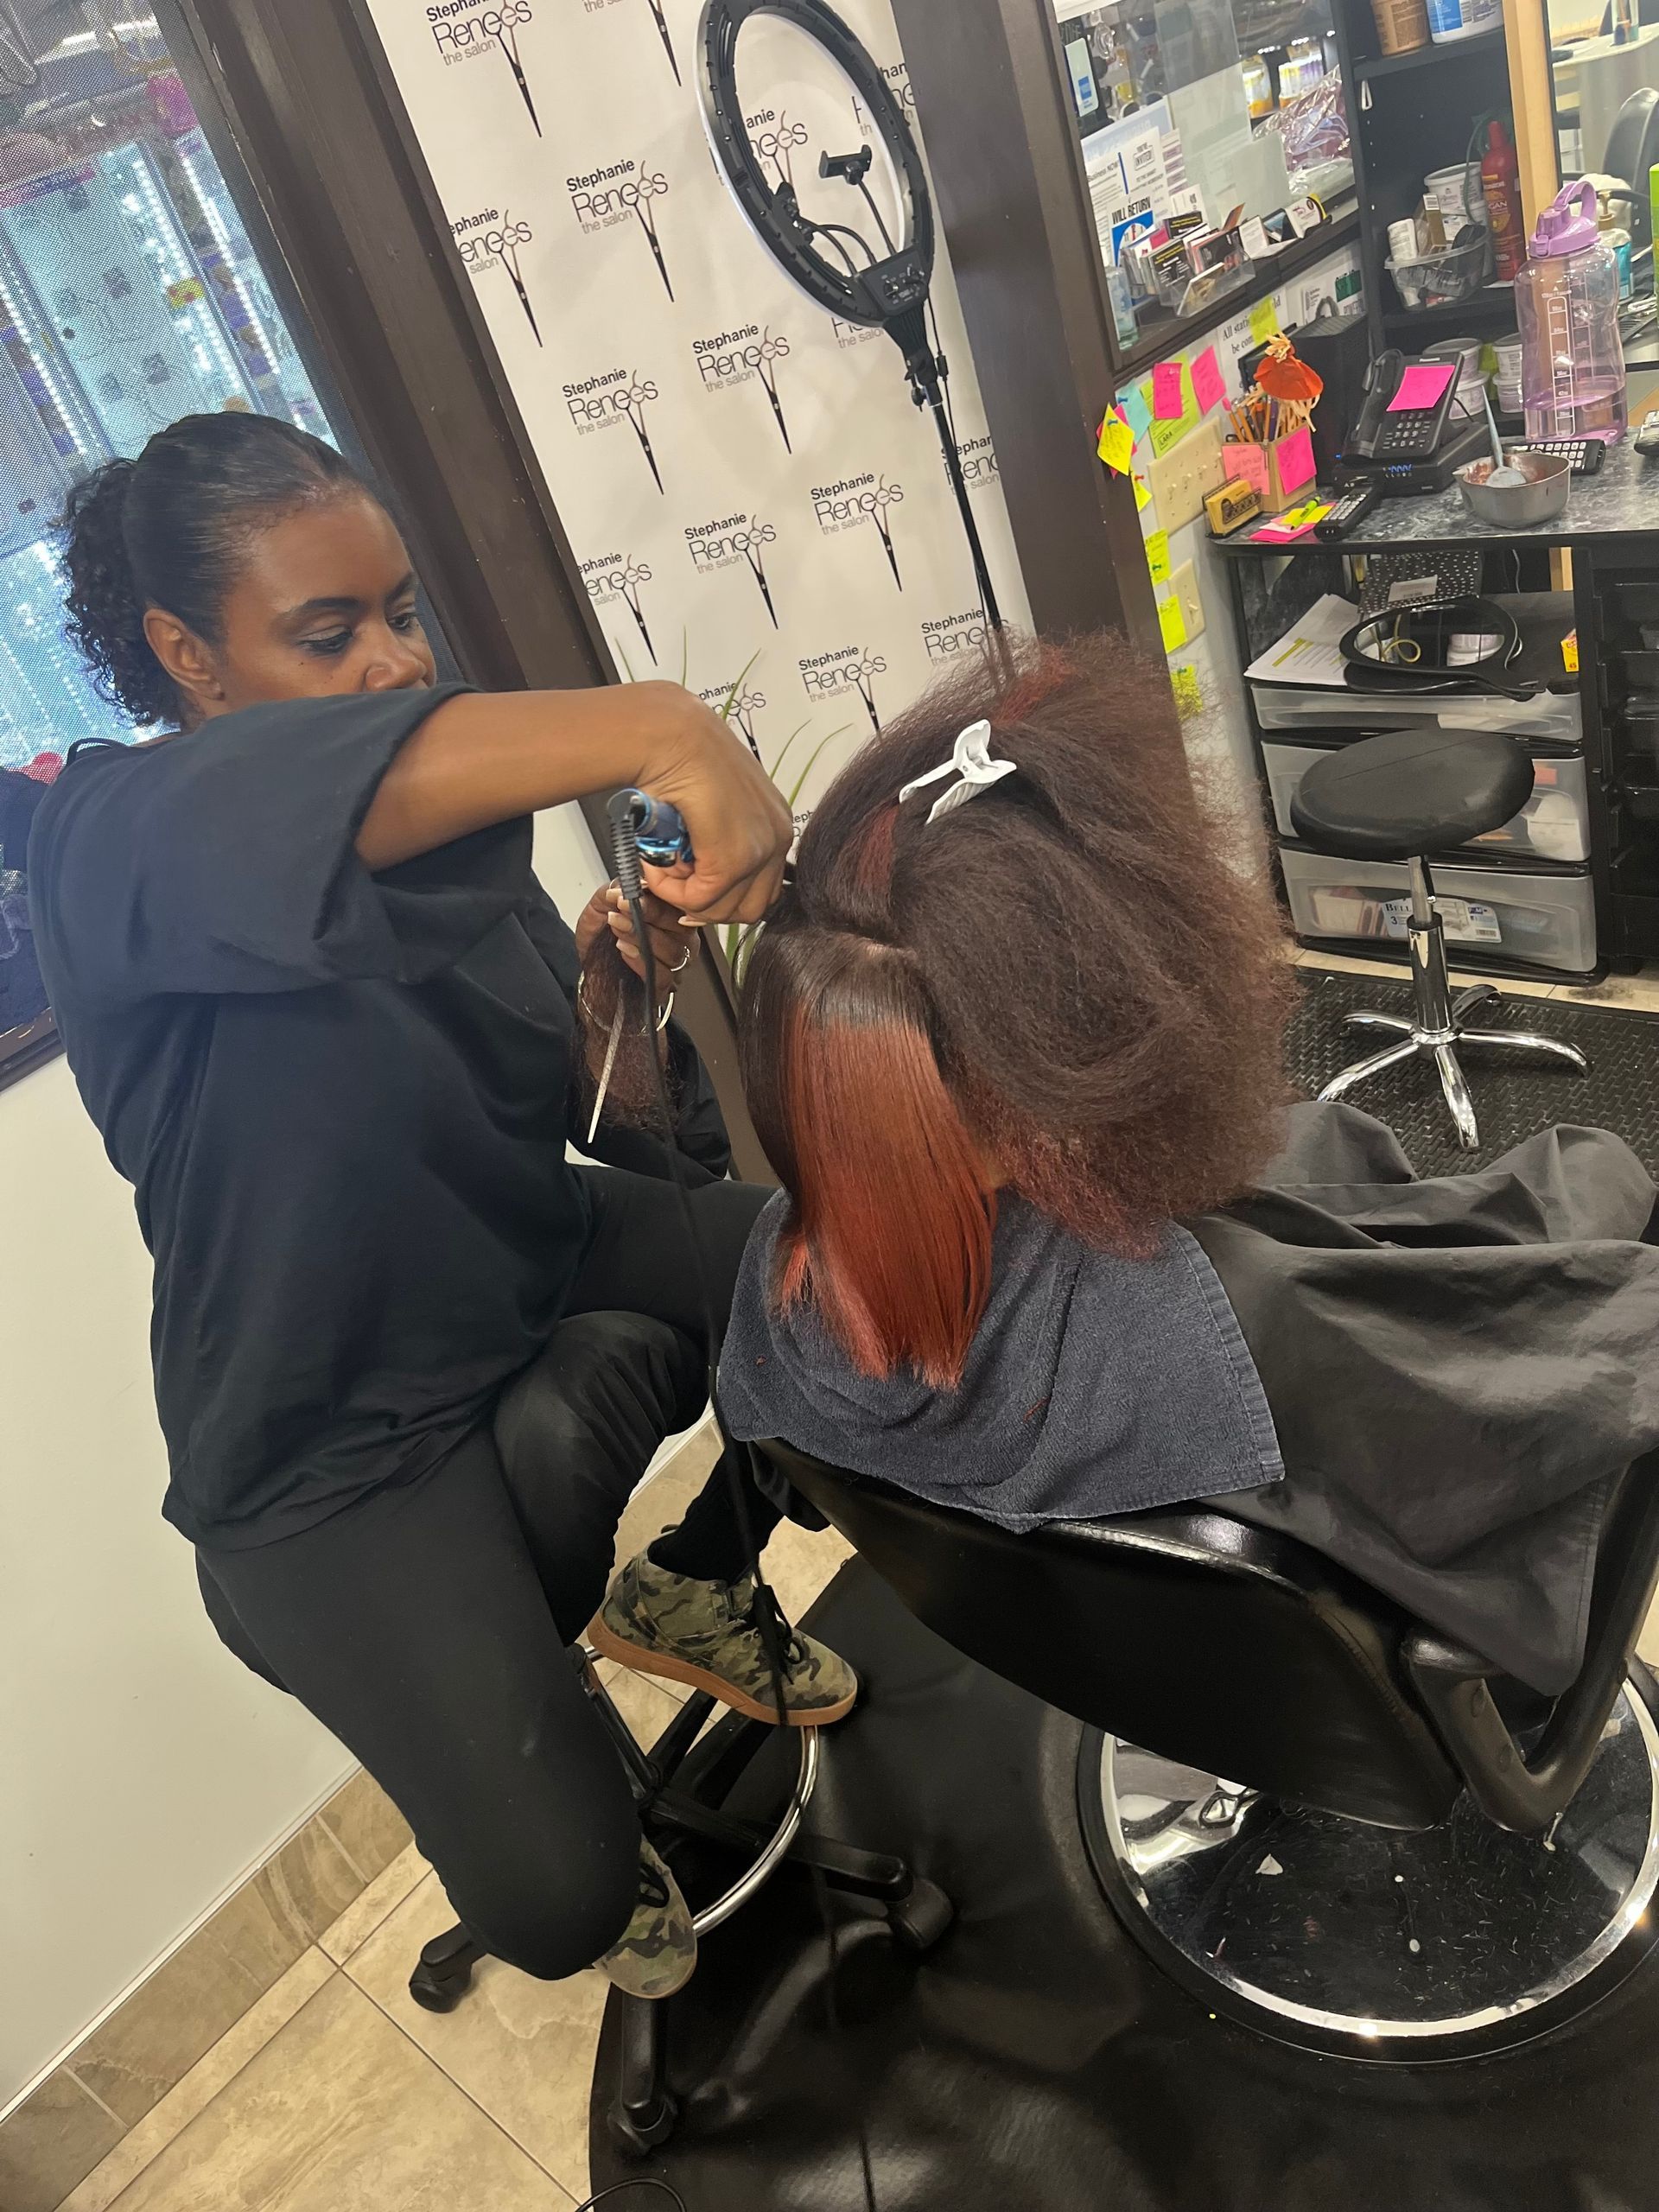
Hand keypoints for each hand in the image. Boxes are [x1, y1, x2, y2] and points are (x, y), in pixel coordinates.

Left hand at [575, 884, 695, 1001]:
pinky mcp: (662, 986)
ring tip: (618, 932)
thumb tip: (624, 886)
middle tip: (620, 913)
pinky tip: (625, 952)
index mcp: (670, 914)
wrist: (588, 965)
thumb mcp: (601, 906)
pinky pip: (663, 976)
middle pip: (681, 928)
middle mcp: (678, 939)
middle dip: (648, 917)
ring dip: (642, 939)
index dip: (653, 900)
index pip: (675, 904)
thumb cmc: (600, 936)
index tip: (627, 898)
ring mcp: (673, 963)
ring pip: (674, 952)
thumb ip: (614, 890)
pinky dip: (642, 963)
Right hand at [635, 686, 790, 923]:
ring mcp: (760, 849)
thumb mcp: (710, 803)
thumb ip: (716, 841)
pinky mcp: (734, 858)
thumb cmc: (681, 759)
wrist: (669, 735)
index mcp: (774, 822)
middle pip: (751, 908)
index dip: (724, 898)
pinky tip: (656, 866)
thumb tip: (702, 885)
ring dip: (687, 898)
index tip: (691, 889)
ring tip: (663, 867)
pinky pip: (700, 900)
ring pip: (726, 910)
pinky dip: (672, 891)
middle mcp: (777, 836)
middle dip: (708, 904)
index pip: (762, 888)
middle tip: (675, 881)